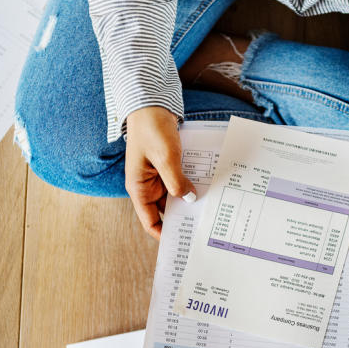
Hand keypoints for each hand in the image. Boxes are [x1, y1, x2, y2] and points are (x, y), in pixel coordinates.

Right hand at [125, 107, 195, 239]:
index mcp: (139, 188)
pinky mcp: (168, 167)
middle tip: (203, 228)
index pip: (150, 221)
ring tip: (209, 210)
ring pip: (175, 196)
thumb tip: (190, 199)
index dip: (165, 234)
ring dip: (189, 200)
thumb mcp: (166, 157)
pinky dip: (191, 185)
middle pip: (166, 211)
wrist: (151, 104)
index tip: (183, 242)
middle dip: (183, 218)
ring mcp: (158, 177)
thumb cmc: (151, 129)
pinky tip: (207, 188)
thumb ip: (176, 181)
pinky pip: (180, 182)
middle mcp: (147, 186)